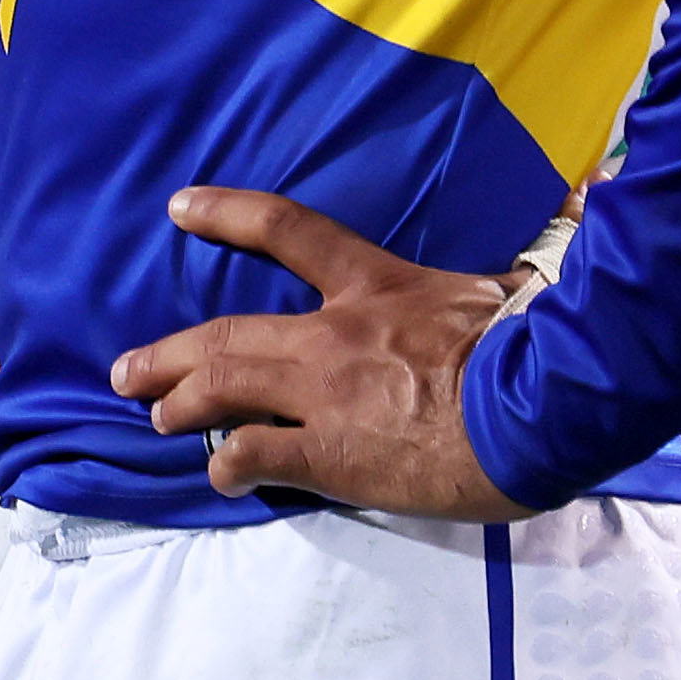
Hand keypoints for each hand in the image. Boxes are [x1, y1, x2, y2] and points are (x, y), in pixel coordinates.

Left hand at [106, 187, 529, 516]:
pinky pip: (258, 455)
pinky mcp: (332, 454)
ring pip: (225, 389)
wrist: (541, 405)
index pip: (287, 230)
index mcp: (375, 284)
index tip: (180, 206)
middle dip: (171, 352)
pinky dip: (228, 463)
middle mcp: (333, 333)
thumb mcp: (501, 290)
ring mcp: (325, 394)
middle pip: (229, 332)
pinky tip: (217, 474)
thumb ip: (488, 274)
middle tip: (127, 370)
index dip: (227, 214)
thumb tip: (553, 217)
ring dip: (181, 402)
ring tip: (155, 417)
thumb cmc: (533, 343)